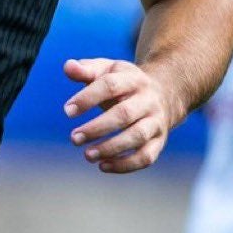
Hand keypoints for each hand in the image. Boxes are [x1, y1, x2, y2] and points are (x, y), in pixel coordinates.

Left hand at [62, 57, 176, 172]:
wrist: (164, 93)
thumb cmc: (124, 82)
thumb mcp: (107, 70)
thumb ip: (86, 69)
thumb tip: (68, 67)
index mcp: (132, 78)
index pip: (110, 85)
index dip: (88, 98)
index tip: (67, 111)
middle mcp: (148, 99)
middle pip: (124, 114)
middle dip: (97, 128)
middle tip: (74, 138)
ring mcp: (156, 121)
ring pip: (137, 136)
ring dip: (110, 148)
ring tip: (87, 155)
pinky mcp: (159, 141)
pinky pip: (146, 156)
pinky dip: (125, 165)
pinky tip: (103, 166)